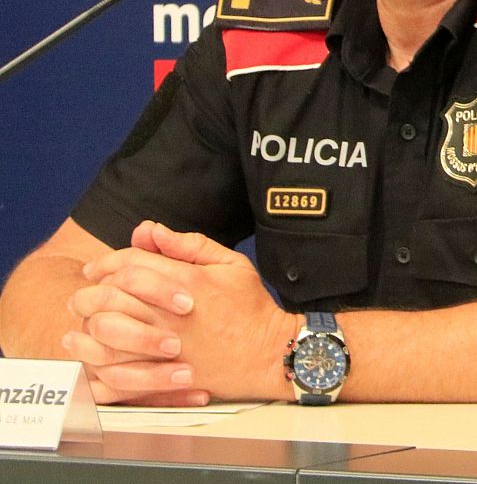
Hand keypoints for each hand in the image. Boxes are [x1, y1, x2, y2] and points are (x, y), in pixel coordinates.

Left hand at [77, 221, 294, 401]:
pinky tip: (93, 349)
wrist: (268, 355)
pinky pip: (114, 364)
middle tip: (85, 292)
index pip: (130, 263)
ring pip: (105, 329)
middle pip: (109, 294)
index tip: (97, 268)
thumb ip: (190, 244)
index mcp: (187, 281)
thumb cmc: (251, 308)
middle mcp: (170, 312)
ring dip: (88, 321)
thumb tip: (149, 229)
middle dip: (90, 290)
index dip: (107, 261)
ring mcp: (164, 344)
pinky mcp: (161, 373)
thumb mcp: (231, 264)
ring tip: (83, 319)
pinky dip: (97, 355)